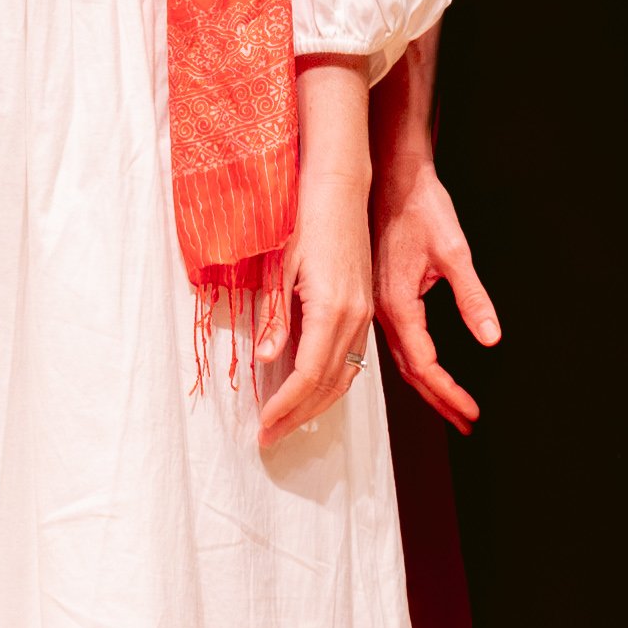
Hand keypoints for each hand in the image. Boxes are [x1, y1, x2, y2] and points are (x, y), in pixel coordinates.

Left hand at [253, 126, 374, 446]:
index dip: (285, 405)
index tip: (263, 426)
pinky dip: (332, 383)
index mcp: (332, 308)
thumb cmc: (305, 220)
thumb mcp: (280, 267)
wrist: (340, 190)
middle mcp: (354, 316)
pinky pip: (352, 358)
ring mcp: (363, 313)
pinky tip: (313, 390)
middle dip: (298, 415)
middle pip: (328, 384)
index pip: (307, 374)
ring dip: (316, 405)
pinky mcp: (364, 307)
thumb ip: (275, 316)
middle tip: (270, 437)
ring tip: (287, 423)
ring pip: (345, 375)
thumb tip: (268, 358)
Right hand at [370, 156, 498, 431]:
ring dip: (426, 384)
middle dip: (439, 399)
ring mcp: (375, 303)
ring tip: (450, 403)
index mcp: (398, 304)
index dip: (449, 394)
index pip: (424, 366)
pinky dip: (412, 362)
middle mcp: (381, 310)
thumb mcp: (454, 251)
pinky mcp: (377, 293)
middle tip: (464, 421)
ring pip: (399, 357)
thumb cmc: (420, 206)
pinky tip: (423, 368)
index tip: (470, 413)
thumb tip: (491, 336)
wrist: (391, 175)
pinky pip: (393, 340)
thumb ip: (473, 298)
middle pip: (410, 370)